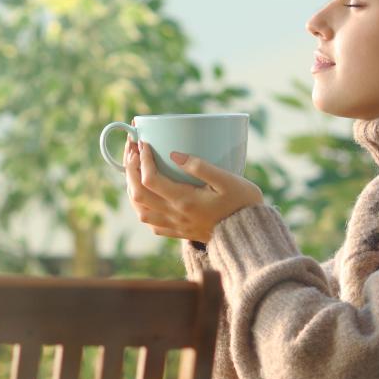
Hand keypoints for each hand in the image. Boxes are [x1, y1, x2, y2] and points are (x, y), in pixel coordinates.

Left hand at [123, 139, 264, 243]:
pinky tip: (146, 193)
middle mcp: (174, 215)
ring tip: (134, 169)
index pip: (150, 179)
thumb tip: (174, 154)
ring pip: (139, 210)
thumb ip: (201, 166)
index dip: (142, 159)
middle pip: (138, 194)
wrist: (248, 235)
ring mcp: (174, 225)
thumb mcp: (228, 180)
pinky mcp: (178, 231)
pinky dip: (141, 206)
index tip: (144, 143)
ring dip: (131, 188)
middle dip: (130, 169)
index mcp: (185, 200)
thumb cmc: (242, 204)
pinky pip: (150, 221)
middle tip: (132, 150)